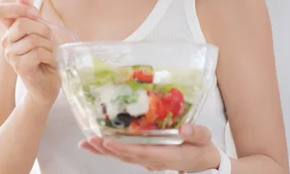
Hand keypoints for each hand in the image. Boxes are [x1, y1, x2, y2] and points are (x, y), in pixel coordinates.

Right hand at [0, 0, 60, 106]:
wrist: (47, 85)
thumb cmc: (46, 58)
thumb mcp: (42, 32)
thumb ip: (31, 15)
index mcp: (11, 31)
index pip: (0, 11)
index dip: (17, 8)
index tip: (35, 14)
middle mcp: (7, 42)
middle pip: (21, 23)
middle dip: (42, 29)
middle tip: (50, 40)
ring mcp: (11, 55)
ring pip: (33, 39)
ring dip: (49, 45)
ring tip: (51, 53)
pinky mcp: (19, 67)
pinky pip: (37, 53)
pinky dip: (50, 56)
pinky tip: (50, 62)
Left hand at [78, 124, 220, 171]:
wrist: (203, 161)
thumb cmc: (201, 147)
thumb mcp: (204, 138)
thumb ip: (196, 133)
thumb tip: (184, 128)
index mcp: (167, 155)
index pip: (142, 152)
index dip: (124, 148)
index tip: (108, 142)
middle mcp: (154, 160)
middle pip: (127, 156)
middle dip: (107, 149)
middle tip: (90, 140)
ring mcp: (147, 160)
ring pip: (122, 157)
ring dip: (103, 151)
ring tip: (86, 143)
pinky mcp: (143, 157)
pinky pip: (123, 155)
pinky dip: (108, 151)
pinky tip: (94, 145)